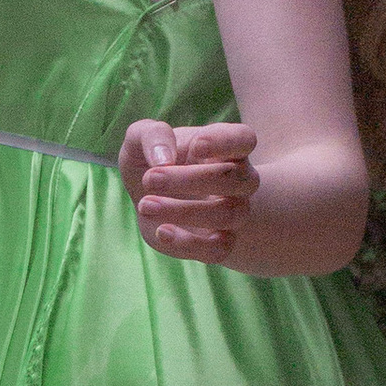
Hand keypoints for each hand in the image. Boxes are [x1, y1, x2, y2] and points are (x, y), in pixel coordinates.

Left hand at [119, 119, 259, 265]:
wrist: (149, 197)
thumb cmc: (152, 160)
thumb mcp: (140, 138)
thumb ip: (151, 135)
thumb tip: (164, 159)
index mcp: (225, 146)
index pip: (244, 139)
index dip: (226, 142)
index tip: (196, 146)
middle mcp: (238, 179)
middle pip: (235, 178)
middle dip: (190, 179)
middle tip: (150, 178)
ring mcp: (233, 212)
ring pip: (228, 214)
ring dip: (184, 211)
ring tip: (146, 204)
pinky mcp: (219, 242)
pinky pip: (219, 250)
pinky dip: (189, 243)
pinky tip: (161, 231)